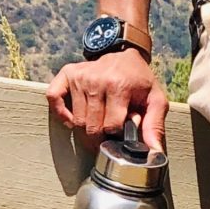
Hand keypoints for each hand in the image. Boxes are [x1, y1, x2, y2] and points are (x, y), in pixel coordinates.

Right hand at [46, 49, 168, 153]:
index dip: (117, 136)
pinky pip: (54, 98)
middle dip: (101, 137)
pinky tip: (74, 118)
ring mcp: (81, 76)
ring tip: (98, 123)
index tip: (122, 132)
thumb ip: (155, 126)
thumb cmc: (140, 81)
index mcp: (120, 86)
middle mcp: (97, 80)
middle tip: (109, 134)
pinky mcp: (68, 74)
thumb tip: (155, 153)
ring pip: (76, 120)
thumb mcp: (155, 100)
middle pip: (91, 127)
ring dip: (86, 129)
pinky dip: (61, 113)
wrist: (125, 56)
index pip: (111, 126)